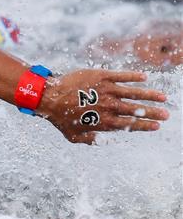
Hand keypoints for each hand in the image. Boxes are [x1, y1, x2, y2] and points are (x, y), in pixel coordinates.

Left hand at [38, 70, 168, 143]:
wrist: (49, 96)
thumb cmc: (59, 117)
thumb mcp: (73, 136)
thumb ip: (90, 141)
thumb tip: (104, 142)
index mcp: (105, 122)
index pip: (130, 125)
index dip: (145, 125)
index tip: (158, 126)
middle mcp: (108, 106)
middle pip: (136, 110)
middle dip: (153, 113)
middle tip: (167, 114)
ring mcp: (106, 90)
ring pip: (133, 92)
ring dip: (149, 95)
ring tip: (163, 97)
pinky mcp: (101, 76)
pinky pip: (121, 76)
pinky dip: (133, 76)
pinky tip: (145, 77)